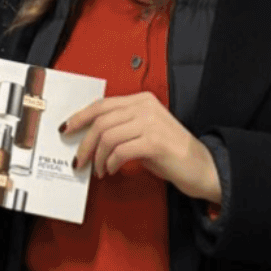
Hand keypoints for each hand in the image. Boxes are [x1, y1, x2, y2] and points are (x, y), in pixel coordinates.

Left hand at [64, 93, 220, 202]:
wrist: (204, 167)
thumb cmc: (171, 154)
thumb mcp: (144, 134)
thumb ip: (121, 129)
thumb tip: (90, 139)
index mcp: (142, 100)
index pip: (102, 104)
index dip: (80, 116)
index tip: (66, 129)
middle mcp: (145, 106)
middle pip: (100, 121)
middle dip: (85, 143)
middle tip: (79, 161)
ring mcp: (151, 123)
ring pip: (107, 136)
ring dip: (98, 157)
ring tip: (100, 170)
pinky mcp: (155, 142)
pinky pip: (120, 151)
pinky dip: (111, 163)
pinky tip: (113, 171)